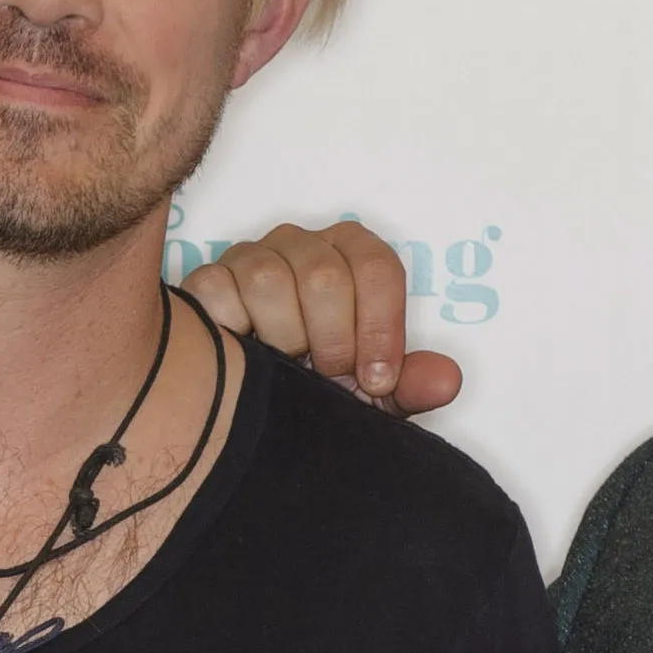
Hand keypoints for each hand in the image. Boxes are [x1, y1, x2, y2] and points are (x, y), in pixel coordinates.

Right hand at [183, 222, 466, 414]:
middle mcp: (301, 244)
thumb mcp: (367, 396)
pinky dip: (235, 332)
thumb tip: (446, 380)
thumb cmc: (313, 386)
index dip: (381, 327)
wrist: (244, 407)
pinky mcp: (206, 279)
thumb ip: (408, 386)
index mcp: (349, 257)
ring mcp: (250, 257)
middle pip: (325, 275)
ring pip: (270, 281)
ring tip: (283, 367)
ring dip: (283, 339)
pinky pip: (221, 292)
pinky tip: (244, 354)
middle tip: (326, 376)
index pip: (377, 266)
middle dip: (331, 340)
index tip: (376, 378)